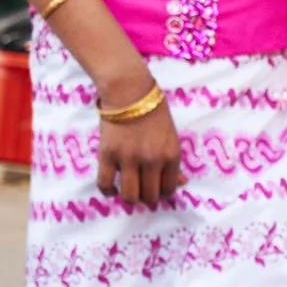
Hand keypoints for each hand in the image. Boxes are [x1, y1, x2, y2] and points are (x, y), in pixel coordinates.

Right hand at [95, 78, 182, 207]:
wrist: (128, 89)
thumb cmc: (152, 111)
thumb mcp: (171, 136)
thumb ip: (174, 162)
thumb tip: (181, 183)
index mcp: (171, 155)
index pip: (169, 189)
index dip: (161, 191)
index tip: (154, 185)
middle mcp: (152, 160)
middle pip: (150, 197)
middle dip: (146, 195)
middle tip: (141, 186)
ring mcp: (129, 158)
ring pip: (130, 197)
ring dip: (130, 197)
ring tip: (127, 187)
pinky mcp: (108, 154)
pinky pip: (105, 184)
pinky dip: (108, 191)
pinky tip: (111, 187)